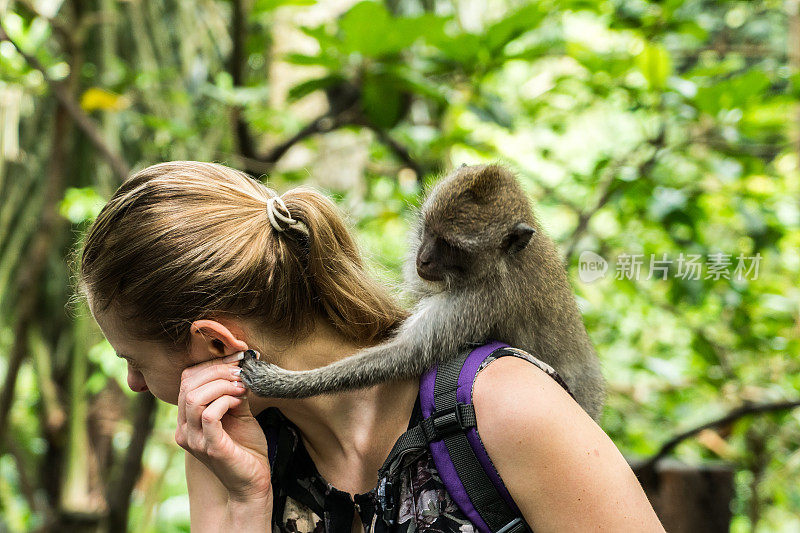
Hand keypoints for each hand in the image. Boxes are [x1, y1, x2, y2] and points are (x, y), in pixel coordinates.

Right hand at [175, 353, 271, 501]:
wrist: (253, 483)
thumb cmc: (246, 448)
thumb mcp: (239, 412)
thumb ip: (234, 391)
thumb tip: (241, 366)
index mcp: (187, 419)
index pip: (187, 380)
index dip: (210, 364)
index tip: (237, 358)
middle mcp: (184, 429)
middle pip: (189, 385)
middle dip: (217, 371)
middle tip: (241, 371)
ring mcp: (194, 439)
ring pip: (194, 398)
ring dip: (221, 385)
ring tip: (241, 386)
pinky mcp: (209, 447)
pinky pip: (208, 415)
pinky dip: (225, 401)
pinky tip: (240, 401)